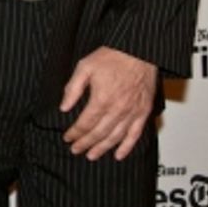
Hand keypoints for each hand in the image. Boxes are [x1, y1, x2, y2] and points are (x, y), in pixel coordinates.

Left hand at [60, 46, 156, 160]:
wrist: (138, 51)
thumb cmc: (111, 57)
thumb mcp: (84, 67)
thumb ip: (72, 88)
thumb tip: (63, 107)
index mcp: (102, 99)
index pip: (85, 123)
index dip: (75, 133)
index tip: (68, 138)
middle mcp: (118, 109)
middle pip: (99, 133)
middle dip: (85, 143)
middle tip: (76, 150)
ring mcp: (132, 112)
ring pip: (115, 137)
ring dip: (102, 148)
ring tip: (92, 155)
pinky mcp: (144, 112)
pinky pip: (135, 134)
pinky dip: (127, 147)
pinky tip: (119, 155)